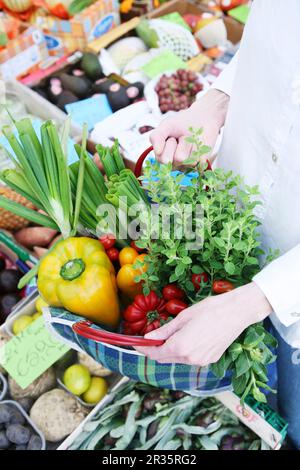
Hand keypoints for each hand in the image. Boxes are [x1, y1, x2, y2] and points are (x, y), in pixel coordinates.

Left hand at [135, 282, 271, 365]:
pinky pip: (191, 359)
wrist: (237, 312)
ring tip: (171, 335)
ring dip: (170, 350)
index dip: (143, 349)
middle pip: (165, 358)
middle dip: (155, 350)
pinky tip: (188, 338)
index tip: (136, 343)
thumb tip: (148, 337)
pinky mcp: (210, 360)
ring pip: (177, 359)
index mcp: (180, 346)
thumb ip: (165, 330)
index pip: (155, 353)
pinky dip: (184, 352)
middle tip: (150, 338)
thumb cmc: (210, 309)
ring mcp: (201, 361)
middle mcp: (189, 358)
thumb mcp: (184, 317)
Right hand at [150, 89, 229, 165]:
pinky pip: (198, 159)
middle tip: (179, 138)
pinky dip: (197, 147)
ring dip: (188, 144)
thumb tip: (158, 152)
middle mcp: (174, 164)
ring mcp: (187, 165)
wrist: (200, 118)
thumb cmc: (181, 124)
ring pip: (186, 159)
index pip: (162, 159)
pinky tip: (197, 144)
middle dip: (179, 145)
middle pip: (176, 160)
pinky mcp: (200, 163)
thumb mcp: (165, 126)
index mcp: (162, 157)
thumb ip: (156, 137)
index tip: (171, 136)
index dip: (168, 144)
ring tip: (189, 140)